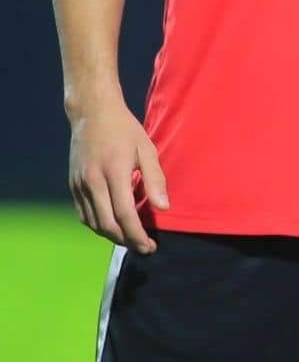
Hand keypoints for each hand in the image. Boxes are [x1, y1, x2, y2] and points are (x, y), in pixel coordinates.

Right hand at [68, 98, 167, 253]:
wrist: (92, 114)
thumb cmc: (125, 130)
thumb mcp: (147, 150)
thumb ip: (155, 180)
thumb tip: (163, 208)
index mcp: (114, 172)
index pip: (124, 214)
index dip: (137, 235)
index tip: (150, 246)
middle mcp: (93, 182)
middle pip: (107, 224)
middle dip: (126, 241)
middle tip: (144, 247)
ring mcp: (79, 185)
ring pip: (93, 223)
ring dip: (112, 236)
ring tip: (131, 239)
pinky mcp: (72, 185)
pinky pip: (83, 214)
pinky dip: (97, 225)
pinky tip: (112, 226)